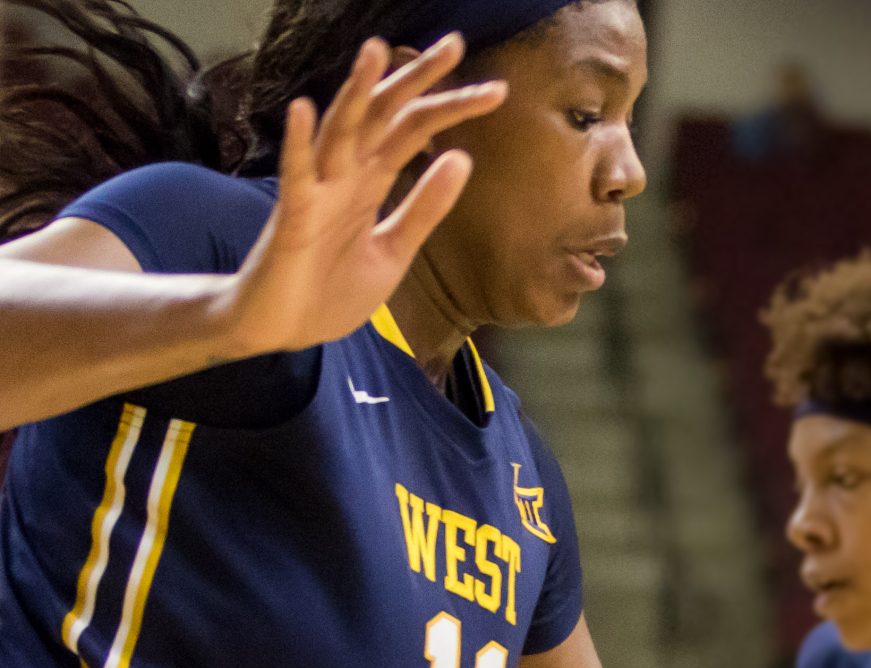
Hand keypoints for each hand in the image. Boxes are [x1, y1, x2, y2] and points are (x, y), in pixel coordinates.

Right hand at [219, 36, 507, 359]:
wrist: (283, 329)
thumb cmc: (331, 289)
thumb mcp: (395, 250)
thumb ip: (425, 208)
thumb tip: (461, 159)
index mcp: (372, 183)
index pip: (415, 131)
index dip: (451, 107)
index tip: (495, 90)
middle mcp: (346, 176)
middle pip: (385, 116)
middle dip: (416, 80)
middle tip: (454, 43)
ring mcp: (318, 191)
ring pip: (341, 131)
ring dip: (357, 91)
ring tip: (378, 50)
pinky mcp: (292, 216)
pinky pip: (295, 173)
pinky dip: (299, 142)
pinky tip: (304, 109)